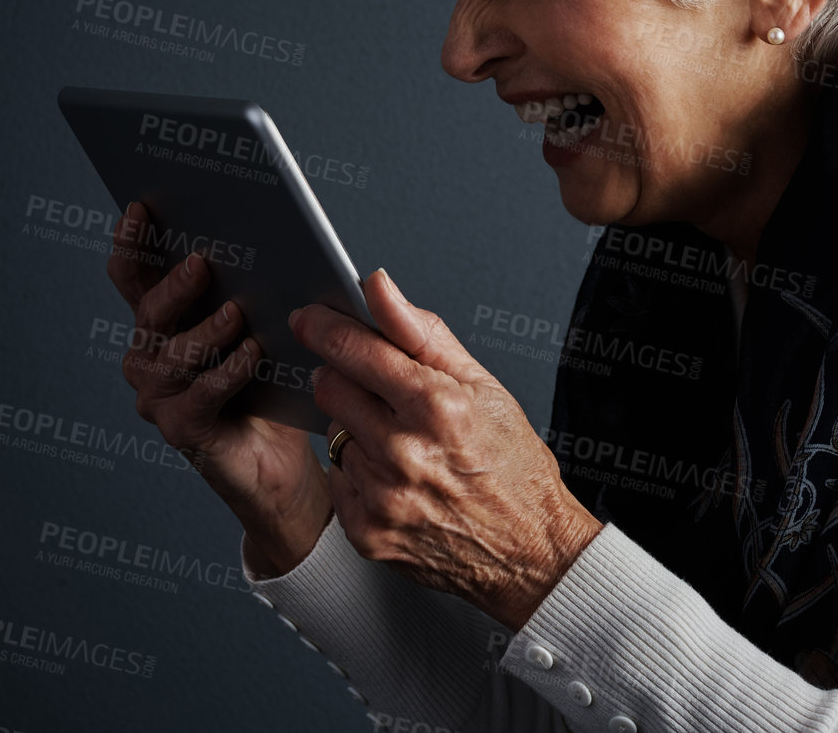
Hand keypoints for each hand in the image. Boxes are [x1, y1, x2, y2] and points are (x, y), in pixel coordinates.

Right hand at [108, 202, 330, 576]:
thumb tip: (269, 231)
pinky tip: (253, 352)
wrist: (280, 459)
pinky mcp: (182, 430)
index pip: (134, 274)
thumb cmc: (271, 381)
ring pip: (172, 356)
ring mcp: (158, 396)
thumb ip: (250, 285)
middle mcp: (149, 356)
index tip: (142, 205)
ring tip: (237, 312)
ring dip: (205, 331)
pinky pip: (200, 396)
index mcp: (162, 321)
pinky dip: (227, 372)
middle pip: (150, 312)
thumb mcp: (261, 323)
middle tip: (204, 261)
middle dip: (174, 285)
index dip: (132, 241)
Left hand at [293, 271, 603, 630]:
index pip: (357, 350)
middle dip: (345, 377)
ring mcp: (382, 497)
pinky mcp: (367, 532)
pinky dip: (360, 473)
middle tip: (376, 388)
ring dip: (358, 431)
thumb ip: (422, 332)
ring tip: (404, 446)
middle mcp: (403, 452)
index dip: (324, 326)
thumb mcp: (482, 385)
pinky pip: (338, 479)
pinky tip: (398, 479)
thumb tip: (376, 286)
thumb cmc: (512, 464)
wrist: (529, 552)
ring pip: (334, 434)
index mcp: (436, 407)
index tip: (308, 316)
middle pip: (330, 388)